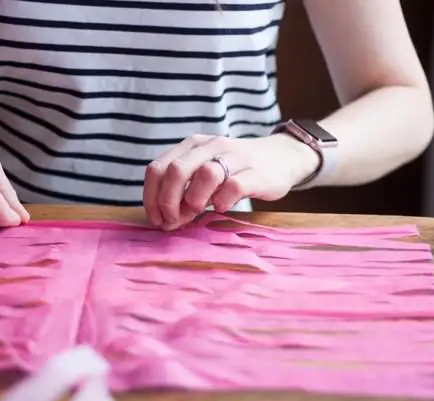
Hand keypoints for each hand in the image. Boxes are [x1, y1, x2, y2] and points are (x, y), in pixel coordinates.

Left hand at [143, 134, 318, 230]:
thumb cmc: (236, 172)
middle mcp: (209, 146)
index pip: (157, 169)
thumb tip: (165, 221)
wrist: (282, 158)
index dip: (152, 198)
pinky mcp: (256, 172)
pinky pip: (234, 186)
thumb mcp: (204, 176)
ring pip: (204, 174)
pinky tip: (223, 207)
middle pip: (175, 171)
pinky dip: (223, 201)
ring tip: (199, 212)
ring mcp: (234, 156)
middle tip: (174, 222)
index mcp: (191, 147)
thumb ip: (183, 194)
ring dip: (194, 200)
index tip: (157, 220)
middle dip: (168, 202)